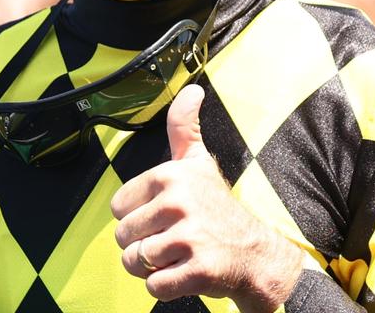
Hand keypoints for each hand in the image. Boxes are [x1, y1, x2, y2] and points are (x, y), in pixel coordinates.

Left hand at [110, 85, 303, 311]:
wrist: (256, 254)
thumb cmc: (219, 209)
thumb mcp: (199, 163)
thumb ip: (184, 127)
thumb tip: (191, 89)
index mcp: (171, 175)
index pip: (118, 208)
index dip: (137, 216)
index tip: (164, 215)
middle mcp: (179, 202)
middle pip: (123, 237)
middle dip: (142, 244)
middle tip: (172, 239)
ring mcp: (189, 237)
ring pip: (135, 261)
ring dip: (152, 266)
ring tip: (177, 255)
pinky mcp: (197, 269)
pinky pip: (154, 285)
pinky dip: (165, 285)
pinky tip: (185, 272)